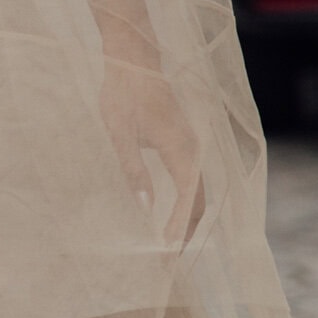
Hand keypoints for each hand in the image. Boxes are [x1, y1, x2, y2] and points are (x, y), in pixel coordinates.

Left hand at [100, 61, 204, 245]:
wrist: (133, 56)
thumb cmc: (123, 91)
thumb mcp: (119, 133)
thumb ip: (133, 170)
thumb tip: (145, 208)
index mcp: (180, 149)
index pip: (187, 199)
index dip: (179, 229)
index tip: (167, 253)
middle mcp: (193, 149)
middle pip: (198, 202)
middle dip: (186, 233)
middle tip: (170, 261)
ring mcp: (191, 146)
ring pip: (198, 193)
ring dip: (187, 221)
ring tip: (172, 247)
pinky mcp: (183, 143)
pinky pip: (192, 182)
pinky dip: (186, 204)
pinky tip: (171, 218)